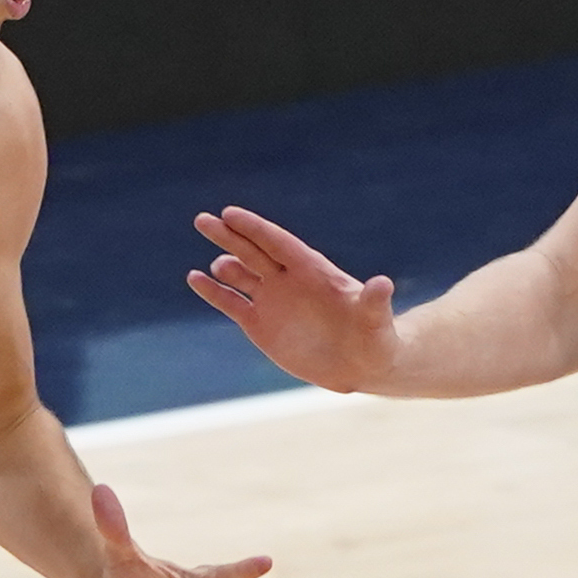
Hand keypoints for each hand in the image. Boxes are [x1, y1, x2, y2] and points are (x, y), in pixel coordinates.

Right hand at [188, 206, 397, 392]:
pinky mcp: (260, 324)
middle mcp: (288, 280)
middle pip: (252, 251)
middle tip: (203, 219)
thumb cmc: (375, 338)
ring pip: (240, 274)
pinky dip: (213, 292)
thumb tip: (382, 284)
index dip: (254, 228)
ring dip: (225, 265)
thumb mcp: (376, 320)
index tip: (230, 213)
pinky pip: (232, 303)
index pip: (278, 243)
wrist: (363, 363)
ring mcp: (272, 300)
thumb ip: (373, 302)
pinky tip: (195, 279)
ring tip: (215, 266)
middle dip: (228, 235)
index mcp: (313, 271)